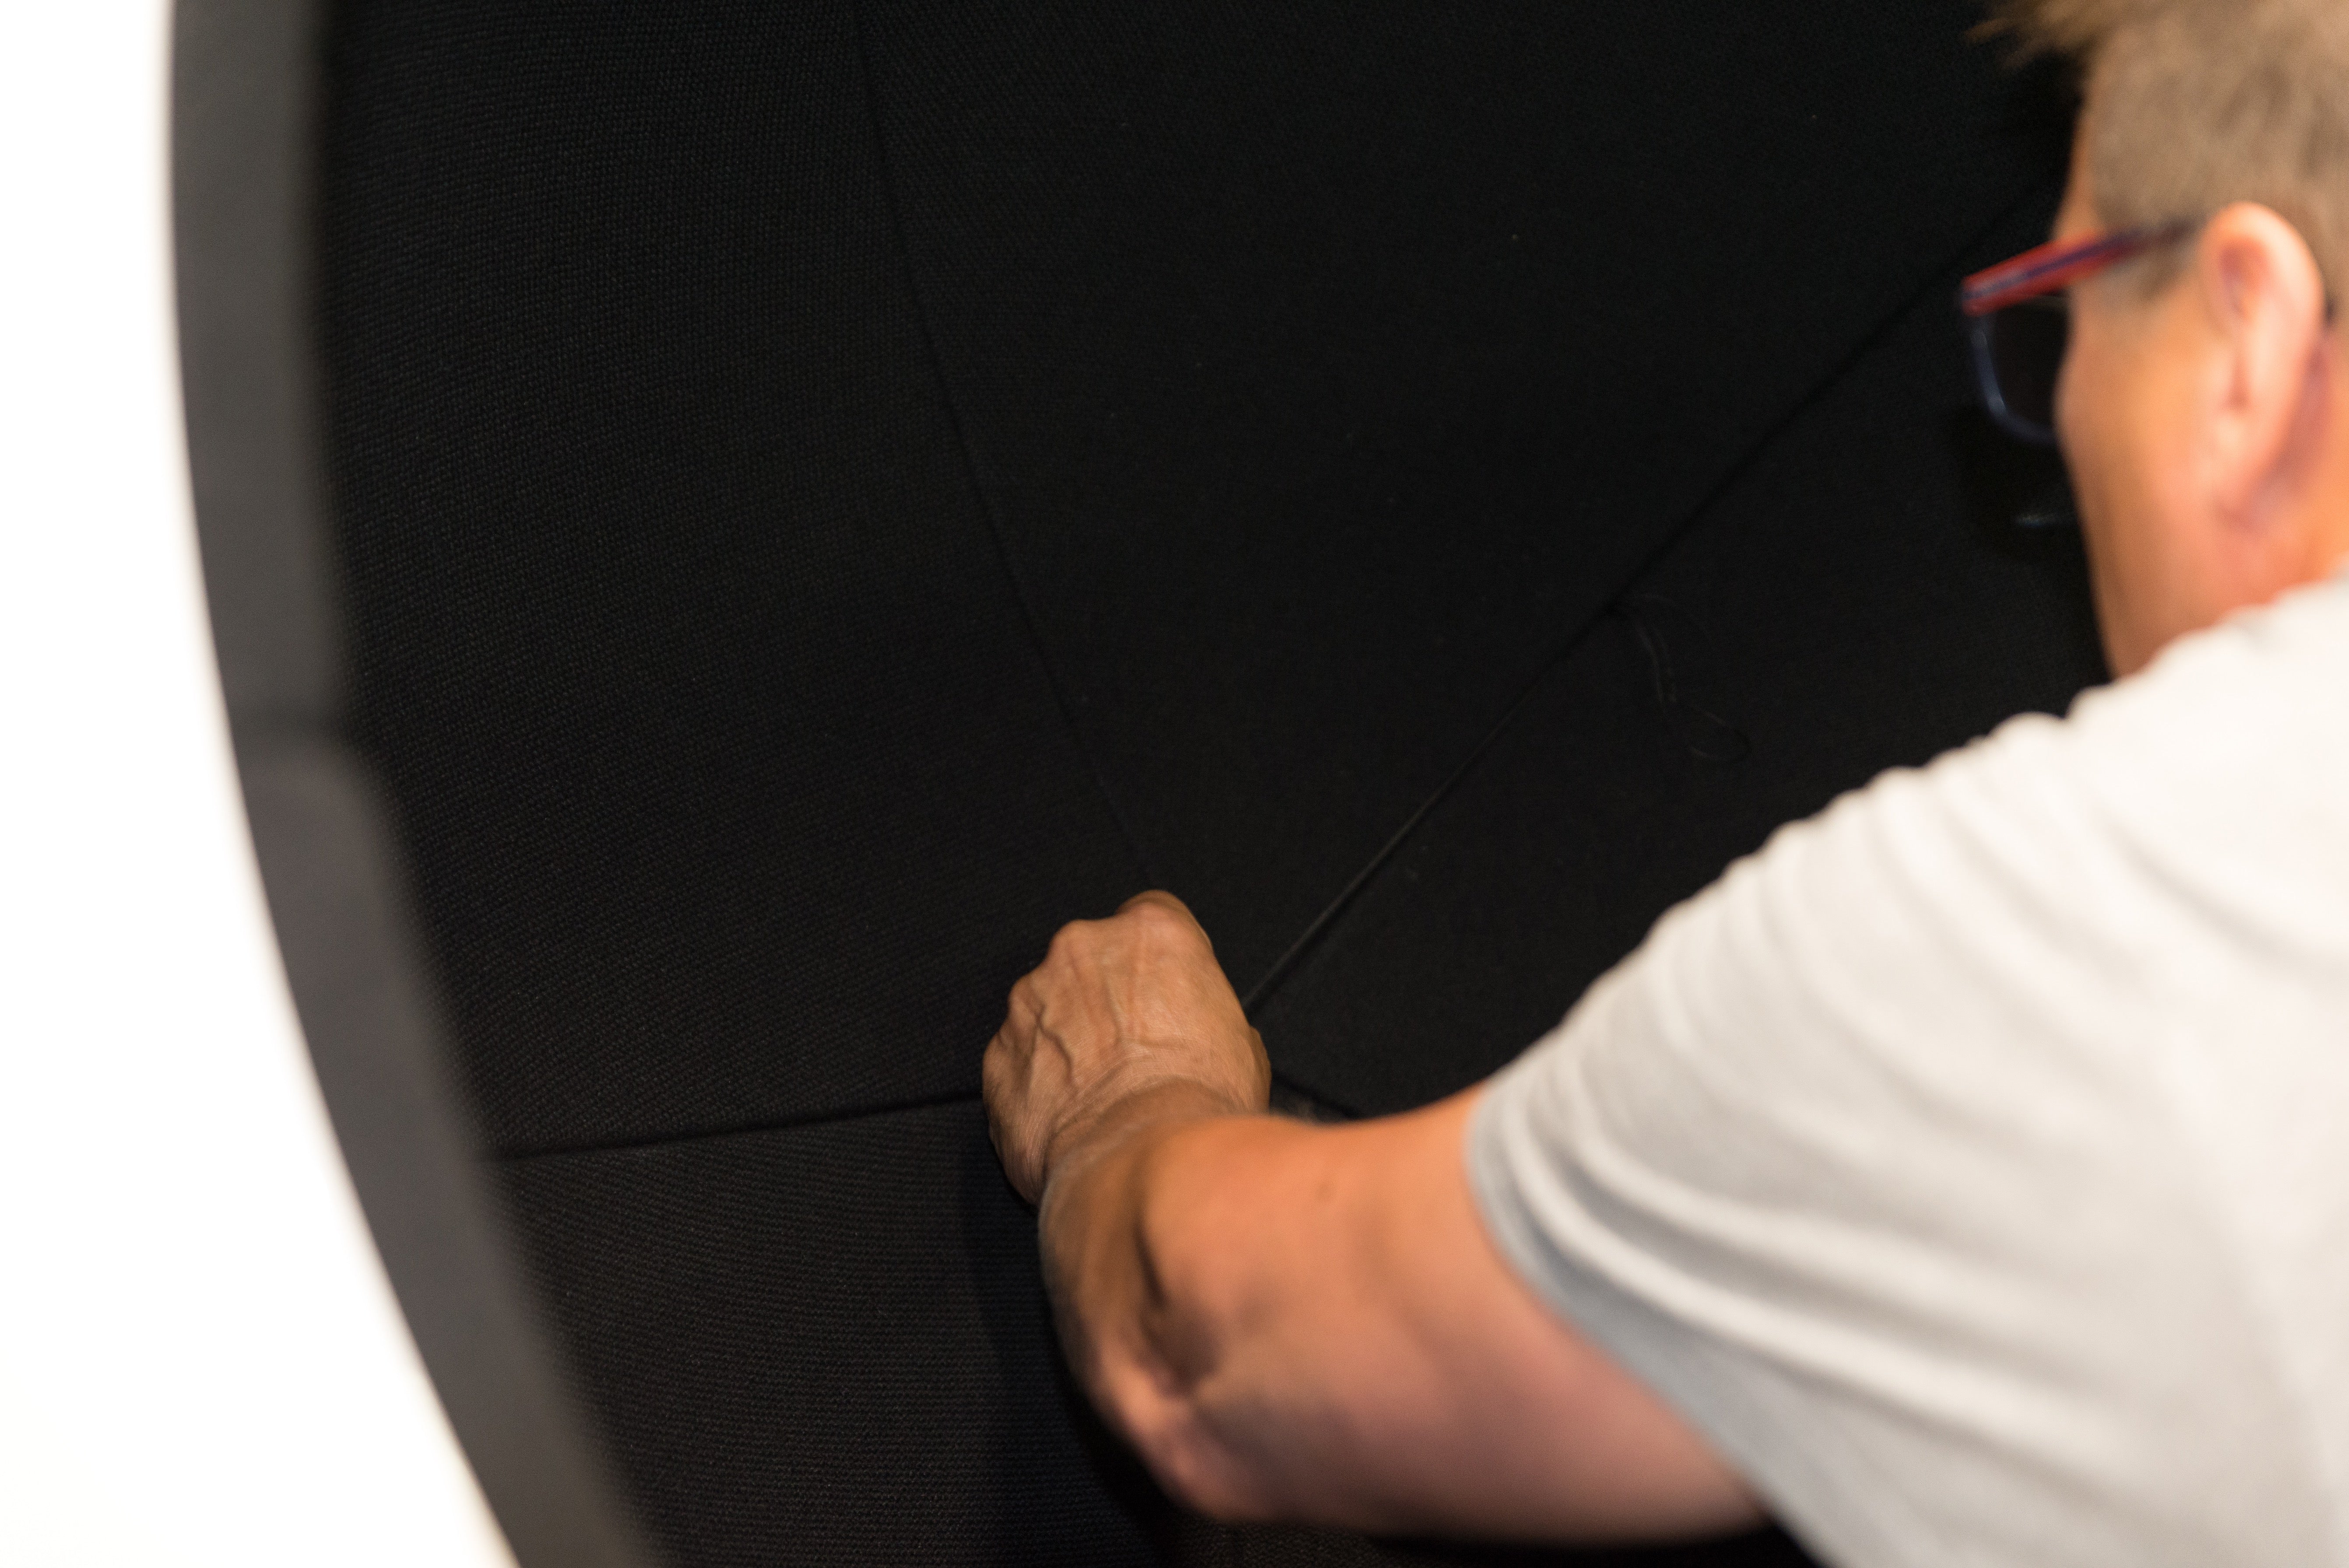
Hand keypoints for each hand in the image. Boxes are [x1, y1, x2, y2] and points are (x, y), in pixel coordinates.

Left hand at [985, 892, 1270, 1203]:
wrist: (1143, 1164)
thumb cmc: (1199, 1105)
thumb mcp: (1240, 1048)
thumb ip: (1204, 1016)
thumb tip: (1196, 1033)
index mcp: (1152, 933)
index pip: (1152, 919)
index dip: (1158, 963)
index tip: (1164, 996)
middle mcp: (1082, 950)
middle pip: (1092, 960)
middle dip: (1107, 999)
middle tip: (1135, 1053)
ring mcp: (1030, 1000)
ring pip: (1048, 1008)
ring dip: (1068, 1041)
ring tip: (1102, 1096)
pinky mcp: (997, 1054)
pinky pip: (1018, 1060)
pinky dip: (1037, 1085)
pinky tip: (1070, 1120)